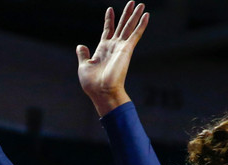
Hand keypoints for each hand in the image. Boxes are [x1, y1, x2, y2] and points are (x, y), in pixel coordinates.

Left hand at [77, 2, 148, 116]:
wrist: (101, 92)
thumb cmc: (92, 83)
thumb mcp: (84, 66)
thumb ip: (83, 55)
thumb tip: (80, 46)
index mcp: (103, 49)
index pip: (107, 30)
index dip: (109, 20)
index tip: (110, 9)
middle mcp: (113, 46)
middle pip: (121, 26)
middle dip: (127, 14)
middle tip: (133, 2)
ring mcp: (121, 47)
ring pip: (129, 27)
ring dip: (135, 15)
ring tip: (141, 4)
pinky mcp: (127, 50)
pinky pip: (136, 34)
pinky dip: (141, 25)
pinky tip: (147, 15)